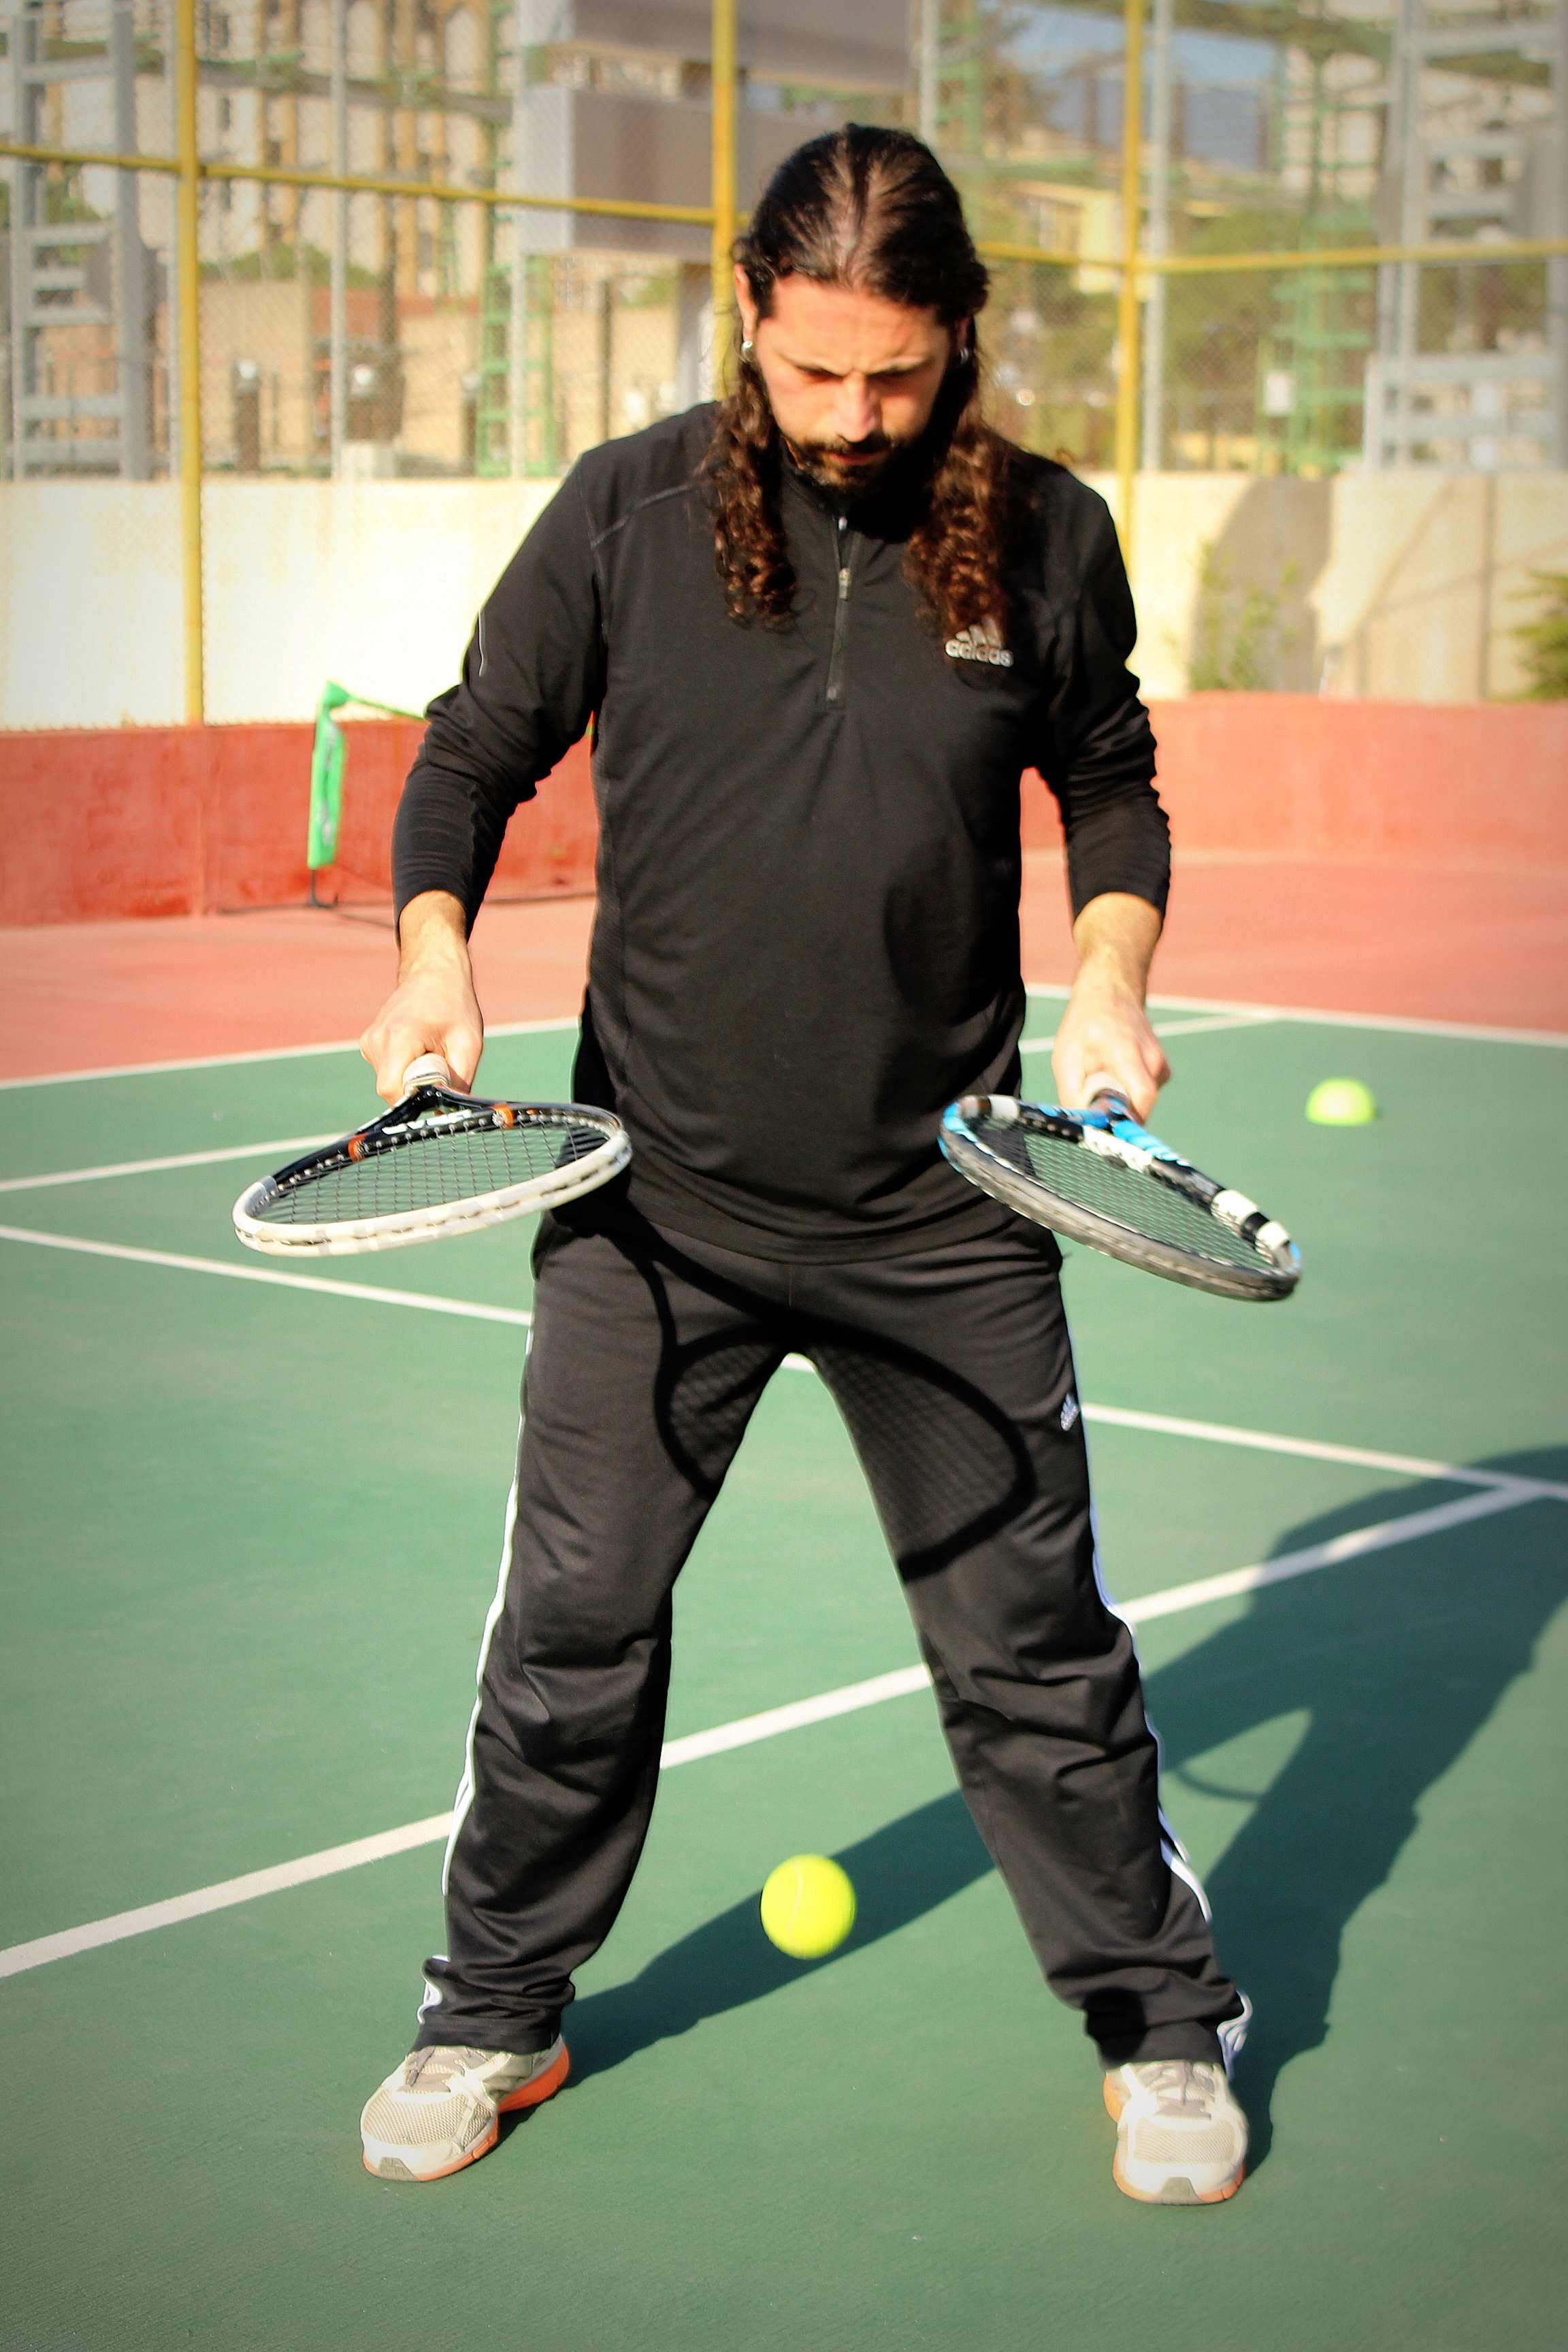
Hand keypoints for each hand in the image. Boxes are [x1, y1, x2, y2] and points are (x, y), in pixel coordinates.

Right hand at [359, 891, 484, 1104]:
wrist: (433, 972)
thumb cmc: (454, 1004)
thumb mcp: (468, 1043)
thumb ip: (459, 1082)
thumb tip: (450, 1114)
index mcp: (399, 1037)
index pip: (391, 1089)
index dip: (413, 1100)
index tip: (435, 1094)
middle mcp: (377, 1040)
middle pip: (391, 1089)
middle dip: (417, 1087)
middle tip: (439, 1063)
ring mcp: (370, 1042)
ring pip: (390, 1081)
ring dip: (412, 1075)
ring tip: (430, 1049)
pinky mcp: (370, 1043)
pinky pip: (388, 1071)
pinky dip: (405, 1067)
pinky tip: (419, 1046)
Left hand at [1051, 973, 1168, 1121]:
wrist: (1110, 994)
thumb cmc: (1084, 1025)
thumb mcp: (1066, 1058)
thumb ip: (1073, 1095)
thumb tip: (1082, 1130)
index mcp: (1127, 1051)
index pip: (1142, 1096)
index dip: (1129, 1122)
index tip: (1109, 1131)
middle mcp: (1152, 1058)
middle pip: (1139, 1107)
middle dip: (1116, 1113)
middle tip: (1094, 1099)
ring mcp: (1161, 1065)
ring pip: (1140, 1103)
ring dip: (1120, 1101)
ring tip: (1102, 1077)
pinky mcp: (1162, 1072)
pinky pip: (1142, 1096)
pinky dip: (1126, 1093)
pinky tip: (1114, 1073)